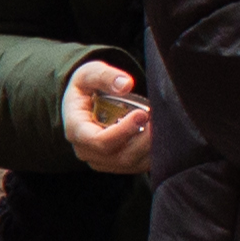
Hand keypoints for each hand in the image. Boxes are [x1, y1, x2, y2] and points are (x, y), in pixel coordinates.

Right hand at [62, 60, 153, 176]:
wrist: (84, 103)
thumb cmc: (86, 88)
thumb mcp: (88, 74)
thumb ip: (104, 76)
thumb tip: (125, 84)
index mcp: (76, 129)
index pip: (99, 141)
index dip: (123, 131)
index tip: (142, 113)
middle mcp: (86, 150)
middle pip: (120, 156)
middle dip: (144, 140)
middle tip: (160, 119)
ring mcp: (101, 161)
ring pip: (131, 164)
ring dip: (151, 147)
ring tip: (163, 126)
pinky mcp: (116, 164)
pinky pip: (137, 166)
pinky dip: (152, 153)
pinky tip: (162, 136)